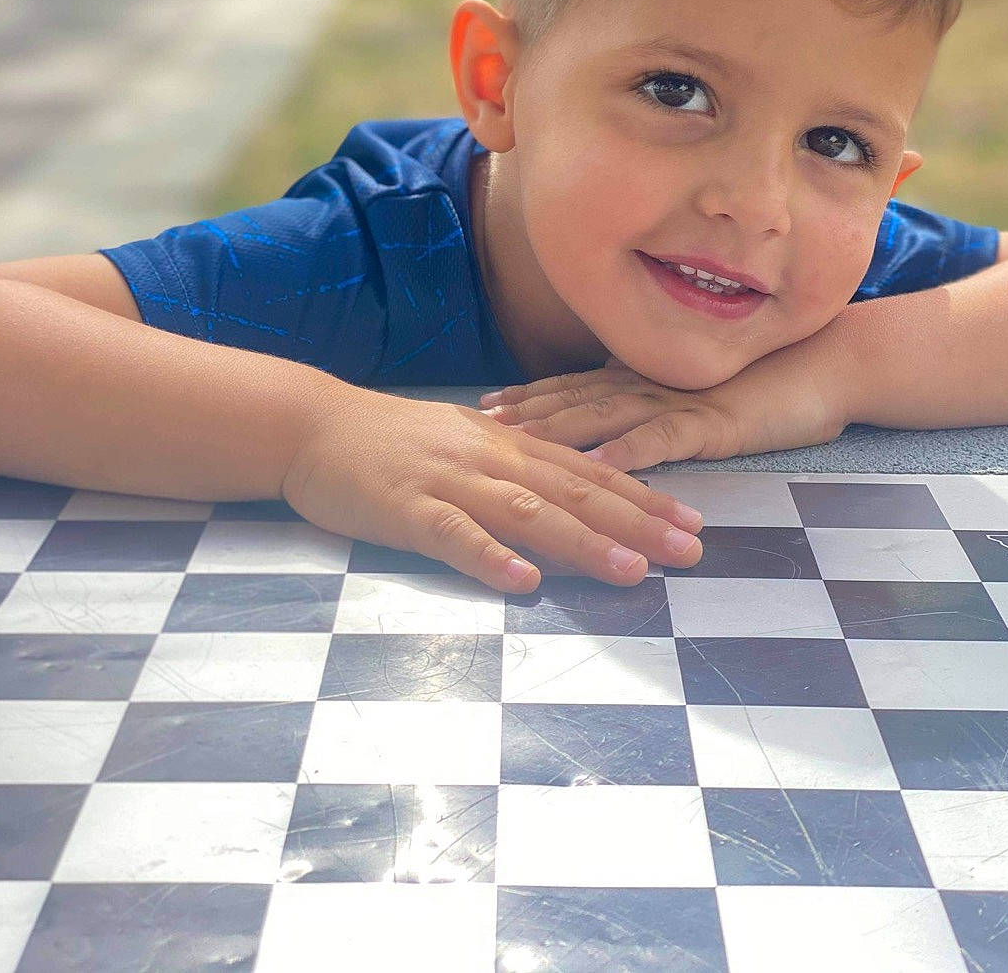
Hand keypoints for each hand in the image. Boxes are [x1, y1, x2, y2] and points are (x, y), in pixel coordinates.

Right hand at [281, 379, 704, 593]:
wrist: (314, 426)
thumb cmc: (392, 440)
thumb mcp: (464, 443)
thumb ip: (514, 470)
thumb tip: (566, 503)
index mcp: (508, 444)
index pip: (590, 471)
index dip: (644, 498)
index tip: (693, 522)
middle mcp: (490, 457)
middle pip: (575, 491)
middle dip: (637, 523)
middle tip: (690, 551)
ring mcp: (449, 482)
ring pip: (527, 512)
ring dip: (582, 542)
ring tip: (631, 571)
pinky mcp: (407, 509)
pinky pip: (453, 535)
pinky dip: (490, 557)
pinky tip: (522, 581)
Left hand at [480, 326, 851, 471]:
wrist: (829, 364)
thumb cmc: (767, 378)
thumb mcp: (696, 387)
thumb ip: (653, 393)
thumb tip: (612, 396)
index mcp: (644, 377)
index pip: (572, 386)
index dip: (527, 397)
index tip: (483, 408)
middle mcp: (650, 384)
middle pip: (572, 400)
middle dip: (521, 416)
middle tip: (473, 429)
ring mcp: (678, 401)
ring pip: (603, 416)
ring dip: (554, 431)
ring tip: (512, 448)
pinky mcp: (712, 423)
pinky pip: (661, 438)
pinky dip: (625, 452)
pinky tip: (595, 466)